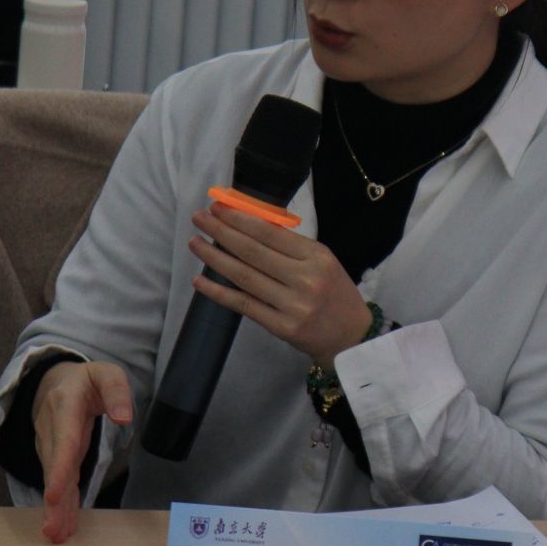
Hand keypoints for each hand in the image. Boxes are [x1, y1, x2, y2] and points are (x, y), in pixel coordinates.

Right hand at [31, 361, 132, 543]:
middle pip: (55, 467)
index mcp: (66, 405)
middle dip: (54, 500)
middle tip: (53, 529)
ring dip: (55, 508)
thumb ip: (116, 392)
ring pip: (54, 478)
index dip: (57, 468)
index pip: (63, 439)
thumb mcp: (107, 373)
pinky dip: (60, 503)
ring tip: (56, 534)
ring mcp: (50, 444)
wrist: (55, 381)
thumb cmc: (87, 379)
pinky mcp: (54, 457)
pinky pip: (57, 481)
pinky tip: (61, 525)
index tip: (53, 494)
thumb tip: (125, 418)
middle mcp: (52, 428)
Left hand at [188, 203, 371, 368]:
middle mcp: (306, 279)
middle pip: (253, 252)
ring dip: (214, 258)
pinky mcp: (282, 328)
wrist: (352, 337)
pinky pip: (244, 305)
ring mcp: (293, 305)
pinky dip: (219, 292)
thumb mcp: (323, 262)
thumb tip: (248, 226)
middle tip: (198, 218)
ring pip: (244, 277)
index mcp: (317, 257)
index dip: (241, 219)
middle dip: (222, 232)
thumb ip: (291, 247)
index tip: (218, 208)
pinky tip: (200, 280)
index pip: (271, 233)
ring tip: (195, 243)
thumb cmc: (335, 293)